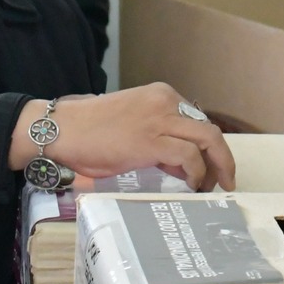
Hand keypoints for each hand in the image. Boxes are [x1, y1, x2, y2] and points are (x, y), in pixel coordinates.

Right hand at [9, 83, 235, 190]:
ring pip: (207, 140)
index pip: (197, 121)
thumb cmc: (90, 129)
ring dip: (215, 167)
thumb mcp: (133, 123)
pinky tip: (191, 185)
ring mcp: (160, 120)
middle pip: (209, 130)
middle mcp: (166, 102)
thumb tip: (179, 161)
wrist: (61, 129)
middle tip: (223, 180)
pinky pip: (188, 156)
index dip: (207, 147)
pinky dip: (195, 173)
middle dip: (222, 158)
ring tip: (211, 187)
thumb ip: (158, 135)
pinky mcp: (151, 141)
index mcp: (161, 95)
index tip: (209, 166)